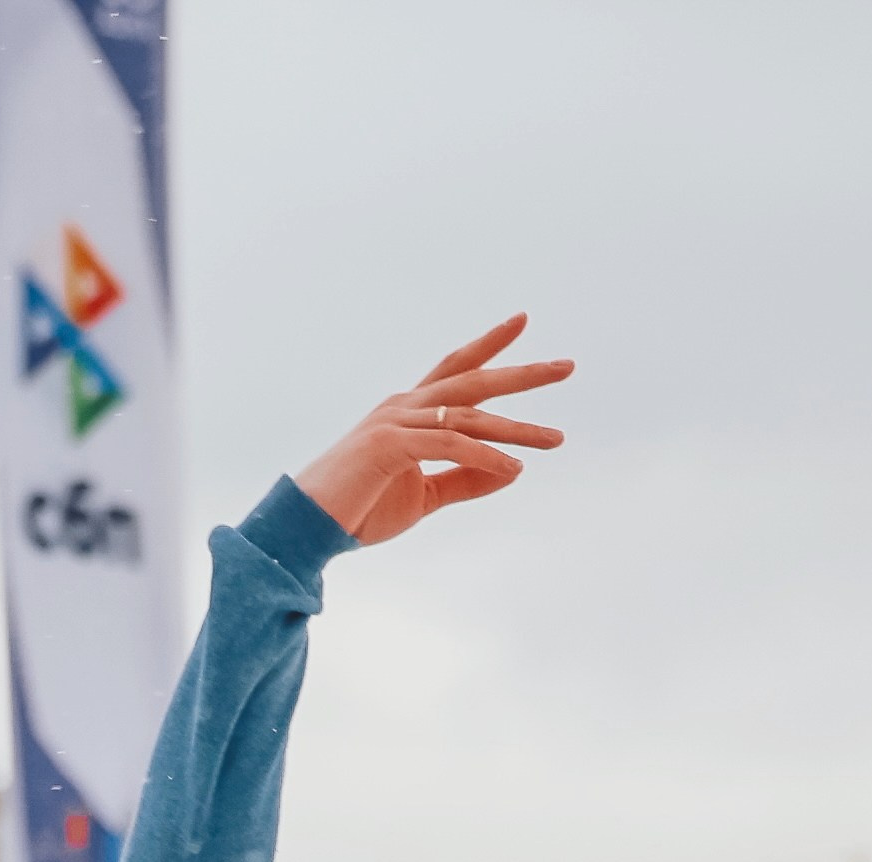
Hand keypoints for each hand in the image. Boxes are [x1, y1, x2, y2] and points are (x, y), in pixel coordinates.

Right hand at [294, 316, 570, 546]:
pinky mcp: (388, 445)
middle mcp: (404, 406)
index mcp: (408, 412)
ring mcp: (394, 421)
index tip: (522, 323)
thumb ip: (465, 481)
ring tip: (554, 439)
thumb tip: (513, 470)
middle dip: (521, 374)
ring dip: (515, 428)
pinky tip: (512, 468)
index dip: (489, 346)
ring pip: (467, 416)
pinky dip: (483, 456)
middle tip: (566, 367)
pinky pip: (447, 445)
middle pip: (472, 381)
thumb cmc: (357, 511)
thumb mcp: (424, 497)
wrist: (305, 528)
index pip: (456, 370)